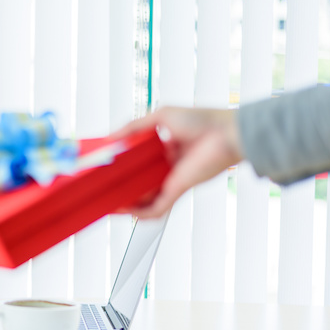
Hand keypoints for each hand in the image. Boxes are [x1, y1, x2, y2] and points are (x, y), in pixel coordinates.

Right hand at [112, 107, 242, 217]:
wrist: (227, 133)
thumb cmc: (204, 121)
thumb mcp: (162, 115)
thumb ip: (135, 126)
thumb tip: (111, 136)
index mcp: (165, 150)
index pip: (138, 163)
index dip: (122, 167)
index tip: (105, 168)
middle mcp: (167, 168)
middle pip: (139, 183)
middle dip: (120, 188)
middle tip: (101, 188)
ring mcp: (171, 181)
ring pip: (145, 200)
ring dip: (126, 204)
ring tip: (107, 203)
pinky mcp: (177, 190)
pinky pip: (156, 209)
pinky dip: (140, 213)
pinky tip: (124, 211)